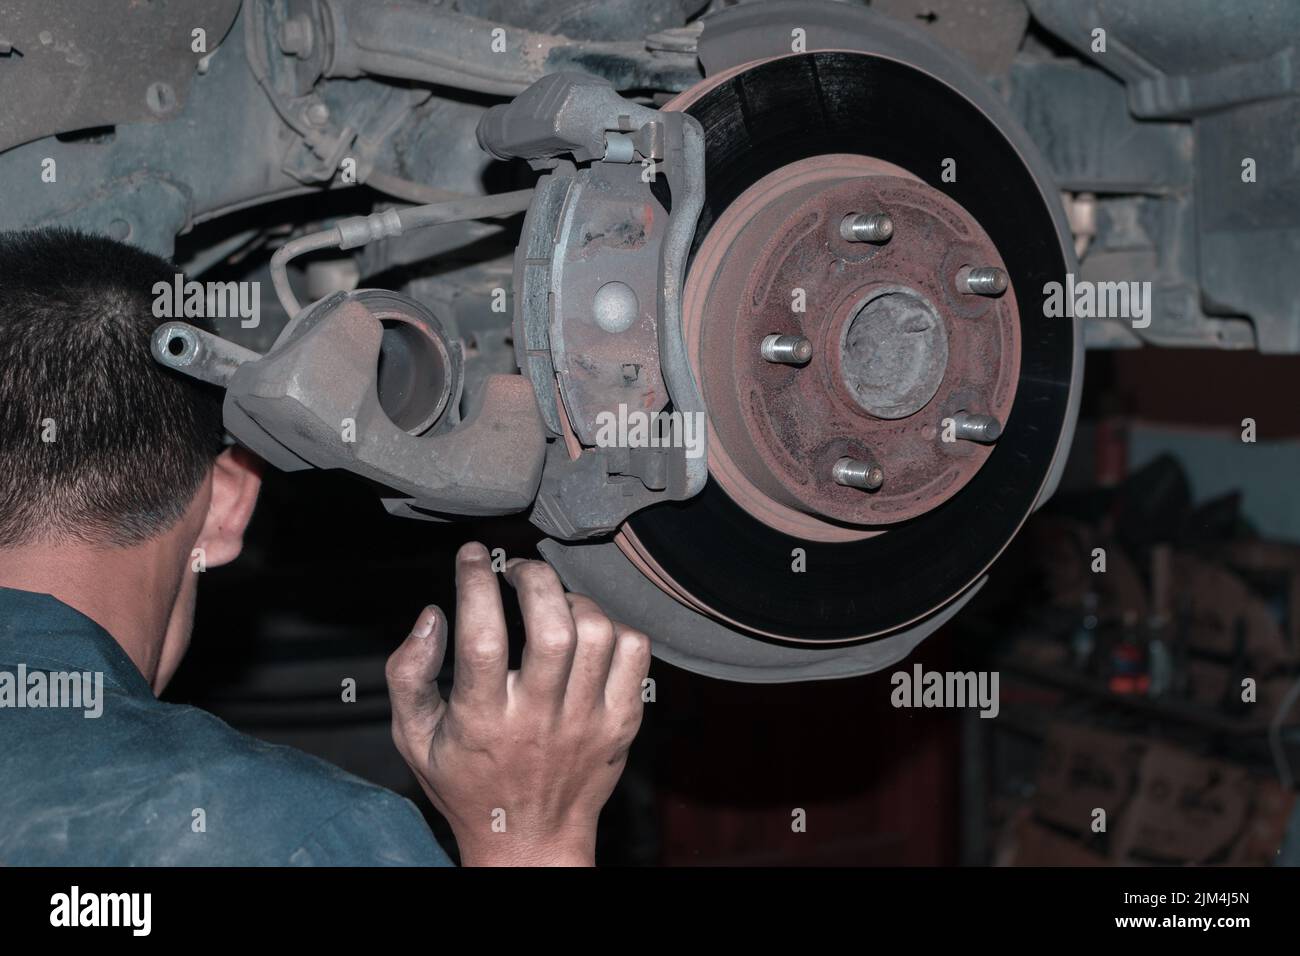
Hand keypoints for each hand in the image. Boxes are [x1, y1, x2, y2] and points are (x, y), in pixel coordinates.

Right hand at [386, 542, 650, 865]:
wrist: (530, 843)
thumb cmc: (469, 786)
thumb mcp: (415, 739)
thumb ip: (408, 674)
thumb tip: (430, 615)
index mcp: (483, 720)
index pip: (482, 636)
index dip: (476, 582)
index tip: (472, 556)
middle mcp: (539, 718)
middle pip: (552, 627)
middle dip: (533, 578)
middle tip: (517, 570)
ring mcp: (588, 721)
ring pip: (597, 633)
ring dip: (573, 599)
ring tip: (552, 599)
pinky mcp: (622, 724)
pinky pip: (634, 654)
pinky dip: (614, 627)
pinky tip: (587, 631)